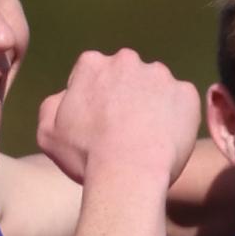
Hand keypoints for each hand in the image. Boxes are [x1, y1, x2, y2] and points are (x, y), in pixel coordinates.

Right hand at [37, 49, 200, 185]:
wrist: (129, 175)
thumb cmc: (86, 156)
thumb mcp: (48, 132)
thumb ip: (54, 105)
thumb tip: (67, 96)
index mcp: (92, 64)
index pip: (92, 73)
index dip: (94, 98)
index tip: (98, 122)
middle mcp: (126, 60)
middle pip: (126, 75)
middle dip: (125, 95)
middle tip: (124, 129)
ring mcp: (160, 75)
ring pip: (155, 87)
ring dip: (152, 104)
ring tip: (147, 137)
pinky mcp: (186, 93)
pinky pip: (181, 102)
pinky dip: (176, 117)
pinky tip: (166, 139)